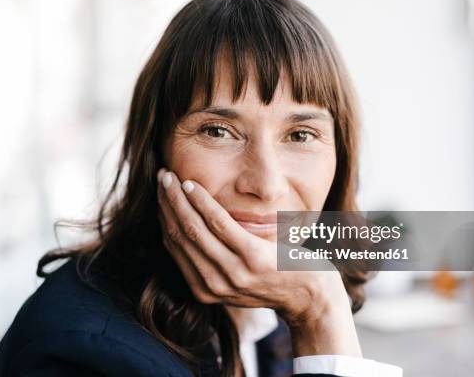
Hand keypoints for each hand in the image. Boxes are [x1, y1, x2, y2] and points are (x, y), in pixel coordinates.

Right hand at [156, 168, 361, 356]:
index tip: (160, 194)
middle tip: (160, 177)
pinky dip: (201, 202)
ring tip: (170, 177)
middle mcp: (214, 285)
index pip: (174, 246)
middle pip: (179, 235)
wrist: (312, 297)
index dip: (163, 216)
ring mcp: (233, 273)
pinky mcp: (253, 258)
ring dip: (177, 199)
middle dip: (166, 203)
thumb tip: (192, 229)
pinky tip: (192, 186)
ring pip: (193, 228)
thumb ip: (214, 260)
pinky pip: (219, 224)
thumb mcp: (237, 275)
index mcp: (205, 290)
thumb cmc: (275, 279)